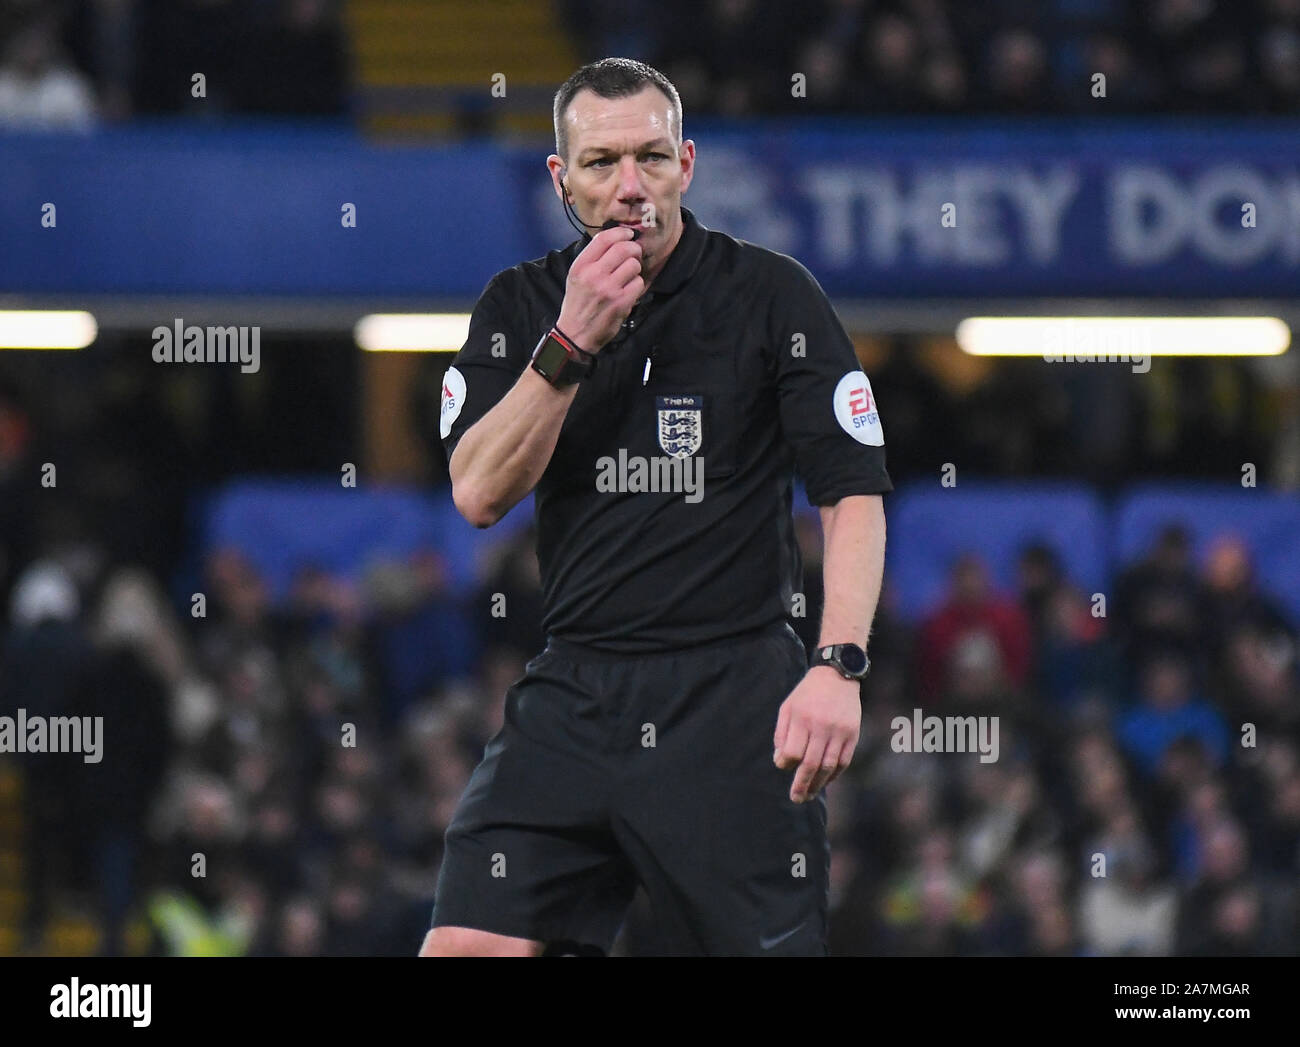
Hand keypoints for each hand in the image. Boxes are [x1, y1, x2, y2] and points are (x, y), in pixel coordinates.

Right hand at [555, 226, 642, 351]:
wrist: (575, 334)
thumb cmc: (577, 303)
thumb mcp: (576, 276)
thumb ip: (592, 258)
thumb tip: (615, 239)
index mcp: (581, 266)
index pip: (603, 239)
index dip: (620, 232)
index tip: (629, 234)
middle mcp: (594, 275)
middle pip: (623, 248)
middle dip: (633, 249)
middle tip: (634, 254)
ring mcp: (609, 289)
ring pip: (634, 265)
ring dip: (635, 269)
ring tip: (628, 276)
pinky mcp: (621, 302)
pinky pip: (639, 283)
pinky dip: (637, 285)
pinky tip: (629, 290)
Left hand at [773, 667, 860, 802]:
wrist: (837, 675)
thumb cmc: (807, 694)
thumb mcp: (788, 707)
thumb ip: (781, 734)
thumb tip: (780, 762)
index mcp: (802, 718)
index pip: (792, 752)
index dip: (786, 764)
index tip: (784, 766)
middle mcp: (821, 726)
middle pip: (810, 764)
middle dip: (802, 785)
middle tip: (796, 798)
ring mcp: (839, 731)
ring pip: (828, 766)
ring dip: (818, 785)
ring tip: (809, 795)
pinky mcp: (853, 734)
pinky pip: (843, 761)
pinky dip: (834, 775)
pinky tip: (825, 781)